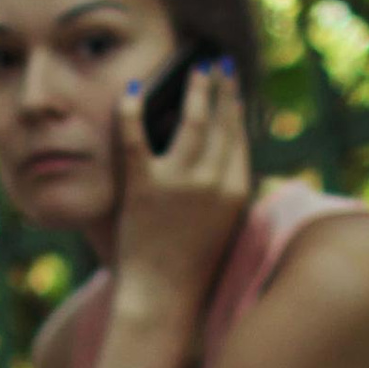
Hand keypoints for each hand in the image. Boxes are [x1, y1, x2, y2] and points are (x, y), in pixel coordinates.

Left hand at [110, 57, 252, 320]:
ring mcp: (180, 185)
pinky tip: (130, 91)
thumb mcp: (219, 231)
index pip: (238, 140)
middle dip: (220, 90)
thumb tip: (214, 164)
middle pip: (220, 124)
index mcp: (235, 194)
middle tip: (218, 66)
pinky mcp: (145, 189)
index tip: (234, 91)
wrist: (163, 301)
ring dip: (194, 90)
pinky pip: (136, 139)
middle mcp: (213, 184)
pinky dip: (131, 111)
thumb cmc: (189, 273)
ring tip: (193, 70)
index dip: (236, 111)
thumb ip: (221, 196)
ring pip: (191, 123)